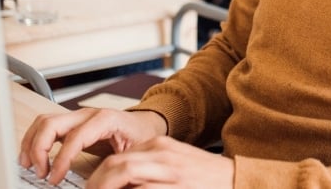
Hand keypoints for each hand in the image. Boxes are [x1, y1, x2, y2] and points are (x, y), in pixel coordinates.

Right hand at [19, 108, 166, 185]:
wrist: (145, 124)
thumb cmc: (141, 136)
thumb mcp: (135, 152)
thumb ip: (118, 165)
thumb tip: (103, 183)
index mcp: (105, 119)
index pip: (74, 137)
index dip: (61, 160)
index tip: (54, 178)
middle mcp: (87, 114)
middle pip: (51, 123)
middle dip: (39, 149)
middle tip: (39, 172)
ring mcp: (77, 116)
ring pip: (44, 122)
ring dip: (31, 143)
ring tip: (29, 166)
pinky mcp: (71, 123)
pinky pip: (46, 126)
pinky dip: (35, 140)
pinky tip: (33, 157)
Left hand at [85, 136, 233, 188]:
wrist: (238, 180)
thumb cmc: (207, 179)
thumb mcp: (176, 165)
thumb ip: (151, 168)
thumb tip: (124, 182)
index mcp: (161, 146)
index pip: (118, 157)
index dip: (99, 177)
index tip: (92, 188)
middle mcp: (163, 155)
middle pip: (116, 164)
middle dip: (96, 183)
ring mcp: (169, 172)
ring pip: (124, 173)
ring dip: (105, 187)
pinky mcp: (175, 187)